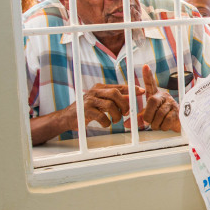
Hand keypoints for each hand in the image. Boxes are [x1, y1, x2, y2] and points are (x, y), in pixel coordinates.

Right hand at [28, 82, 144, 145]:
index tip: (142, 91)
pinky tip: (106, 124)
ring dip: (117, 115)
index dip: (131, 89)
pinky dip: (107, 122)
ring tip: (116, 120)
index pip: (119, 86)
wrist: (67, 118)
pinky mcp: (85, 111)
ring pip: (110, 105)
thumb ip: (114, 99)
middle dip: (124, 104)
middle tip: (126, 112)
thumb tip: (131, 97)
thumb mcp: (101, 102)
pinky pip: (101, 116)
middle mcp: (95, 91)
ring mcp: (89, 101)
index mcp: (100, 88)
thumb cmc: (88, 110)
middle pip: (115, 93)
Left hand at [142, 64, 181, 131]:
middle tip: (147, 121)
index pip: (151, 84)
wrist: (178, 125)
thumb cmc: (162, 119)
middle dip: (148, 114)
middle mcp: (164, 97)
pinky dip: (163, 126)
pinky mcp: (177, 111)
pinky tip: (164, 126)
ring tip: (157, 125)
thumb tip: (127, 124)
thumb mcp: (149, 116)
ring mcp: (171, 103)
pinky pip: (167, 120)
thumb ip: (138, 118)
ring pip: (159, 113)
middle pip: (152, 101)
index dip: (148, 76)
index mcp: (156, 96)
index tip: (145, 66)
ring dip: (156, 123)